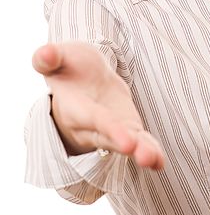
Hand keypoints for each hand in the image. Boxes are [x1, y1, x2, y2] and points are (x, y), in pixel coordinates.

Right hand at [32, 41, 163, 170]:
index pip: (94, 119)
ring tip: (153, 160)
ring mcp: (111, 129)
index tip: (128, 141)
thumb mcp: (60, 56)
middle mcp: (91, 125)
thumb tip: (45, 53)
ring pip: (125, 143)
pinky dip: (149, 150)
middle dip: (125, 146)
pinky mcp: (126, 127)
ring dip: (141, 152)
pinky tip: (159, 162)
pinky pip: (138, 141)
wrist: (82, 75)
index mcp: (75, 107)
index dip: (110, 128)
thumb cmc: (69, 65)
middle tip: (144, 157)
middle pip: (108, 138)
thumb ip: (51, 57)